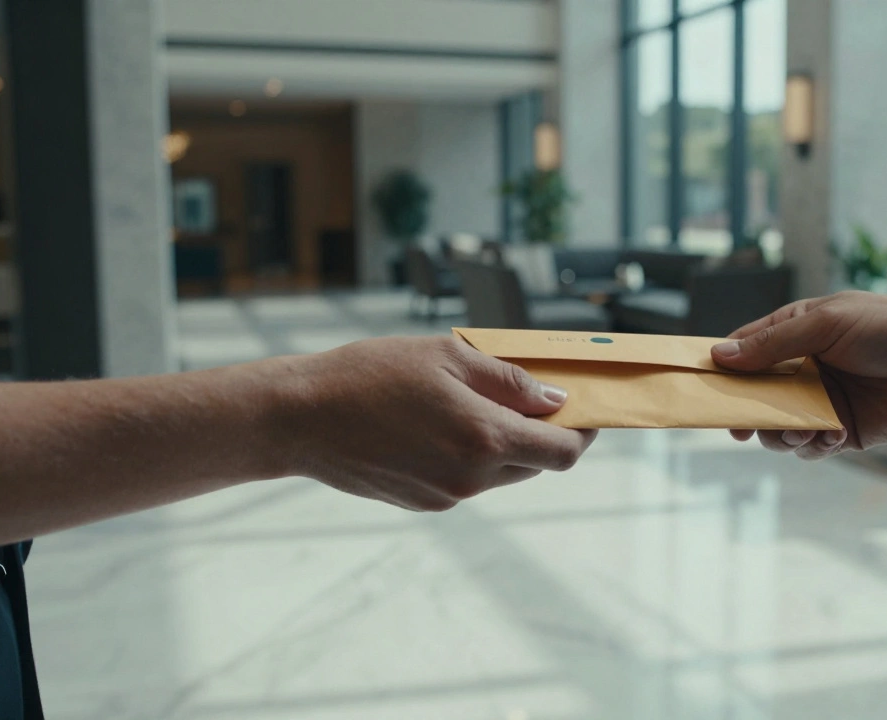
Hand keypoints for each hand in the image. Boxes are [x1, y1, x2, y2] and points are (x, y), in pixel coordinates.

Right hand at [276, 336, 595, 510]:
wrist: (299, 418)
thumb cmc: (370, 374)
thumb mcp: (447, 356)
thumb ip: (510, 381)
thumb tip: (557, 398)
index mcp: (484, 438)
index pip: (563, 451)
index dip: (584, 431)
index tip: (587, 409)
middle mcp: (471, 478)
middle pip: (536, 464)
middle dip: (544, 432)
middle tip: (533, 397)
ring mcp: (446, 496)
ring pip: (501, 473)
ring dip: (505, 443)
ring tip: (476, 403)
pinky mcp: (423, 503)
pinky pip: (467, 481)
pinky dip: (471, 455)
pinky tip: (440, 424)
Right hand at [711, 291, 886, 459]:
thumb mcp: (826, 324)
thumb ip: (773, 342)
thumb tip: (720, 355)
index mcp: (796, 333)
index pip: (744, 350)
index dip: (721, 368)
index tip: (701, 386)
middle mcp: (804, 369)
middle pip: (754, 395)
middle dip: (746, 412)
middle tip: (741, 427)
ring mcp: (821, 402)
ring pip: (776, 428)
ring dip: (780, 434)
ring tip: (802, 430)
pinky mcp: (842, 432)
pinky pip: (809, 448)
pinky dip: (812, 447)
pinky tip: (831, 436)